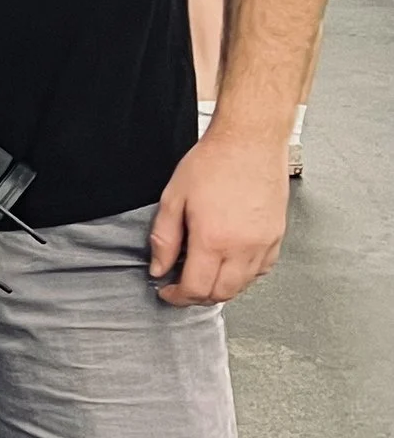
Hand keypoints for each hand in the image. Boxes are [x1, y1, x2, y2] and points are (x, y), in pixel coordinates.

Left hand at [149, 120, 288, 304]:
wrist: (250, 141)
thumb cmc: (214, 162)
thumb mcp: (174, 198)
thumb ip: (164, 238)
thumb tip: (159, 267)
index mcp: (213, 239)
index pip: (196, 289)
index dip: (177, 296)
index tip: (168, 291)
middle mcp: (242, 247)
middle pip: (221, 294)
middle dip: (198, 296)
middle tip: (182, 285)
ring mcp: (264, 243)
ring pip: (243, 286)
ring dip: (221, 287)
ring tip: (204, 271)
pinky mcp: (277, 236)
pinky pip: (261, 270)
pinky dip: (244, 275)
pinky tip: (229, 262)